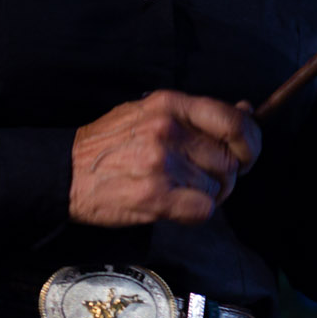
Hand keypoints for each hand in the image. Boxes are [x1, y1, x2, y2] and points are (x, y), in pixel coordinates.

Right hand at [69, 90, 261, 226]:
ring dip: (208, 195)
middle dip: (227, 176)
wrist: (65, 171)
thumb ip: (198, 113)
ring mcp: (161, 163)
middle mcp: (168, 129)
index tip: (245, 153)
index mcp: (171, 103)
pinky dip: (197, 213)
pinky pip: (203, 210)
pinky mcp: (154, 195)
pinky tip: (178, 207)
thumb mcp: (152, 112)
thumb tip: (247, 109)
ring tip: (183, 191)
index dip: (251, 141)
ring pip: (218, 187)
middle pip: (230, 159)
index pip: (234, 120)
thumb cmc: (110, 143)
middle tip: (208, 180)